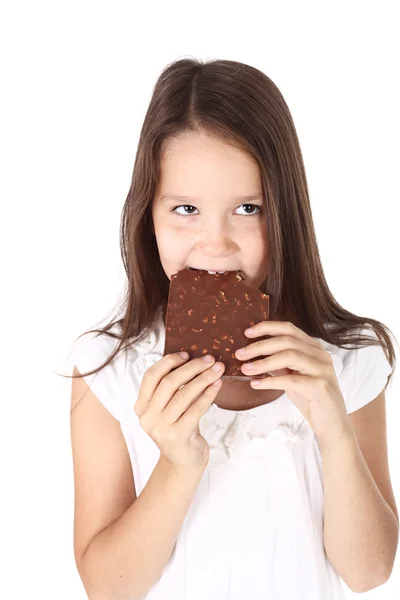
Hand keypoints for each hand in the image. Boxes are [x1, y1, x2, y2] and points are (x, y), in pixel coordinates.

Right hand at [134, 352, 224, 470]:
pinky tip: (217, 385)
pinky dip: (209, 394)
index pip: (151, 376)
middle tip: (209, 360)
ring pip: (184, 394)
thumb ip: (173, 389)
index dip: (168, 362)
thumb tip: (193, 359)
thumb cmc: (179, 430)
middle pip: (169, 383)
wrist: (183, 462)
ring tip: (217, 370)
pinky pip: (196, 408)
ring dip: (204, 379)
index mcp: (141, 406)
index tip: (187, 354)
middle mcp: (147, 417)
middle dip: (191, 367)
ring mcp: (161, 428)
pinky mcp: (177, 436)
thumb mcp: (169, 409)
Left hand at [235, 321, 351, 442]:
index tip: (247, 333)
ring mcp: (322, 369)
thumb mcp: (291, 376)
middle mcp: (320, 354)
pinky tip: (256, 384)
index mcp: (313, 347)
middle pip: (286, 341)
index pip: (289, 329)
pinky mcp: (320, 386)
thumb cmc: (310, 398)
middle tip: (240, 354)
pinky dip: (271, 381)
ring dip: (263, 362)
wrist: (331, 423)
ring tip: (245, 369)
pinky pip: (291, 380)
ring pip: (290, 356)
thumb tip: (252, 353)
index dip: (267, 328)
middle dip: (260, 346)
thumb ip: (277, 363)